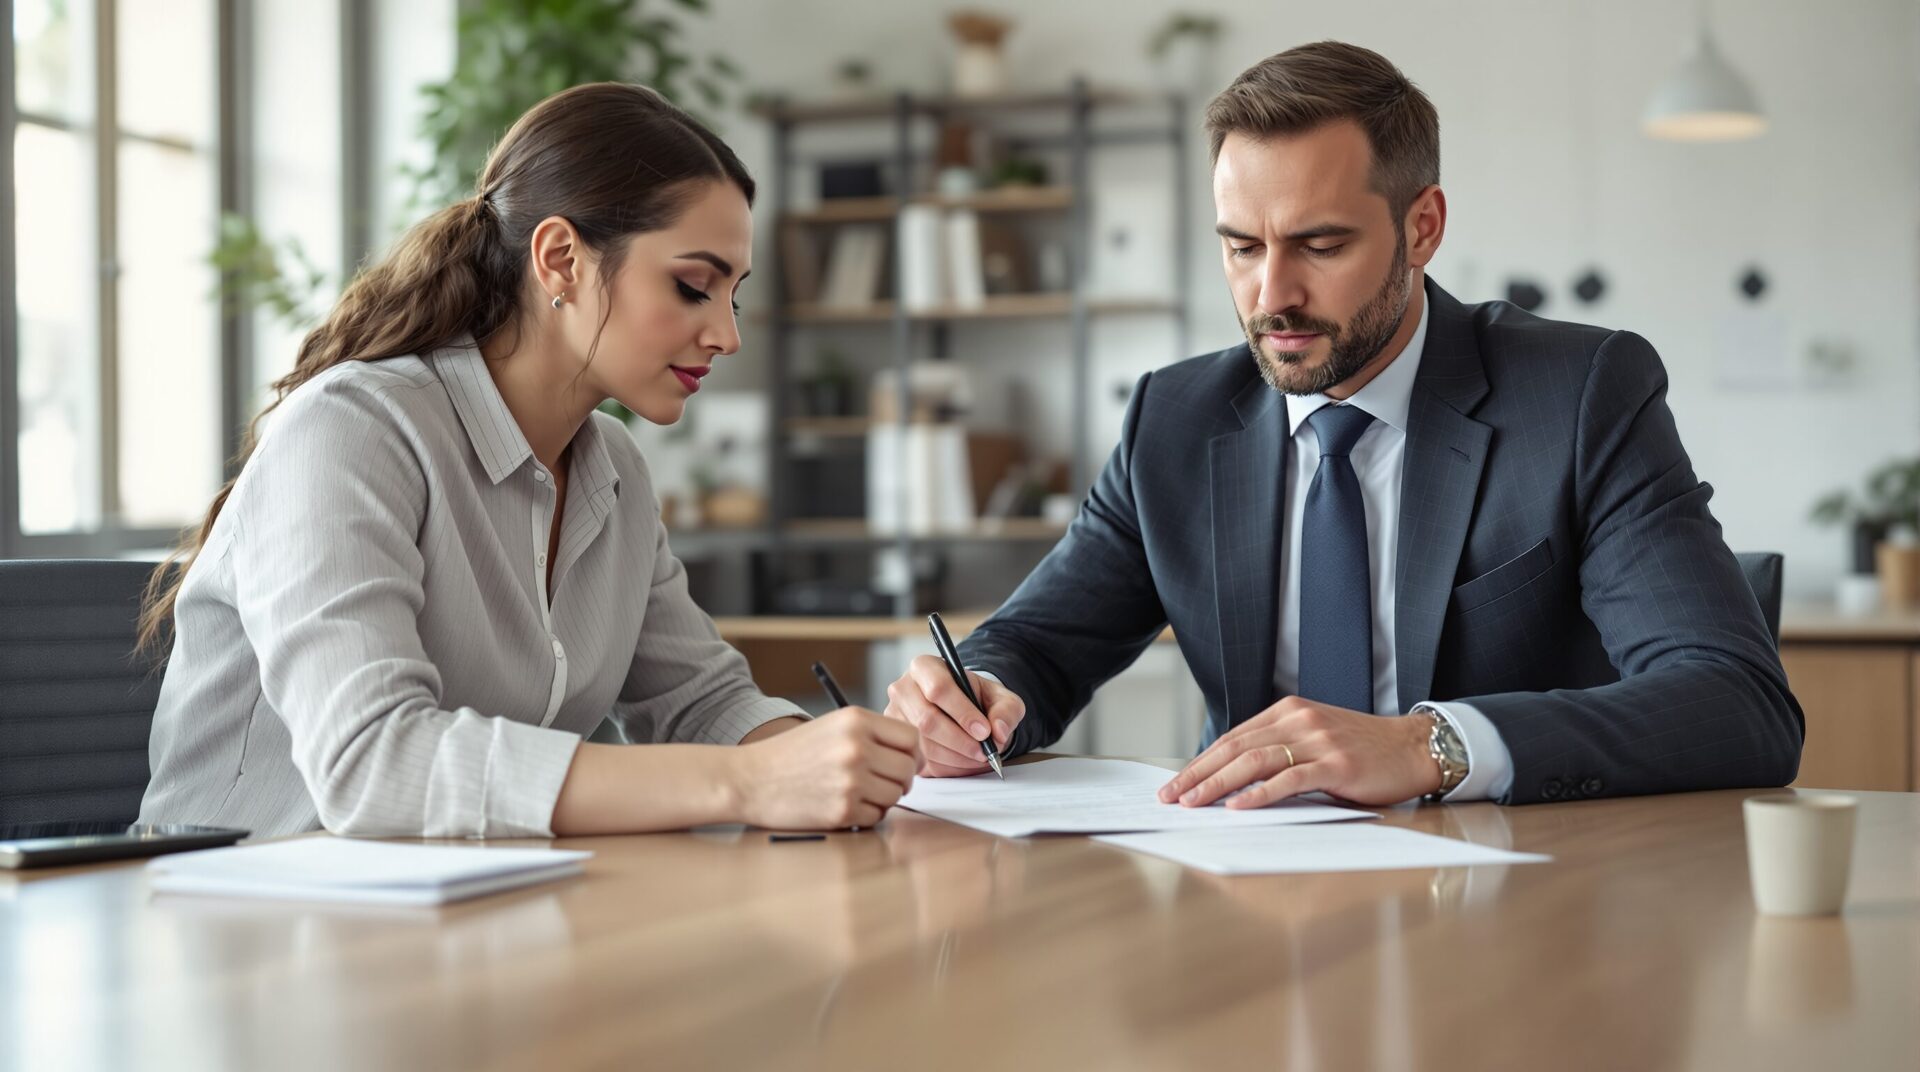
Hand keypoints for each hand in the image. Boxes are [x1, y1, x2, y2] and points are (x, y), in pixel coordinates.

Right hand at [730, 707, 920, 829]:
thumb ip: (871, 735)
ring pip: (895, 795)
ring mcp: (850, 780)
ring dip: (883, 798)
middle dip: (901, 779)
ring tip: (857, 793)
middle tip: (884, 782)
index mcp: (856, 721)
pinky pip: (877, 816)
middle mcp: (857, 748)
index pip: (911, 737)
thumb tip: (911, 755)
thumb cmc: (791, 755)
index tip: (906, 762)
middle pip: (908, 769)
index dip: (913, 753)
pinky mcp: (843, 810)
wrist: (751, 780)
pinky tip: (844, 805)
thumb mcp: (832, 726)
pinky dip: (866, 814)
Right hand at [883, 654, 1026, 777]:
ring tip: (978, 756)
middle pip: (927, 720)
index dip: (963, 713)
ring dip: (956, 757)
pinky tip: (962, 760)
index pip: (939, 688)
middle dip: (960, 741)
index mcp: (925, 667)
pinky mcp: (898, 742)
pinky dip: (947, 766)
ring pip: (924, 745)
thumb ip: (1006, 710)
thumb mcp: (1000, 697)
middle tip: (983, 751)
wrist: (961, 709)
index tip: (984, 731)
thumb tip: (999, 731)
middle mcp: (903, 690)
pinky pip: (921, 761)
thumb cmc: (976, 699)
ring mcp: (896, 717)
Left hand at [1158, 698, 1442, 808]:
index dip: (1199, 762)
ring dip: (1217, 785)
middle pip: (1235, 748)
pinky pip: (1290, 779)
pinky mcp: (1336, 764)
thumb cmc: (1362, 751)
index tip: (1175, 783)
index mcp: (1288, 712)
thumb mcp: (1315, 740)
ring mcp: (1318, 741)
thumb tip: (1231, 781)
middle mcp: (1299, 720)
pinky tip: (1238, 806)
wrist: (1413, 748)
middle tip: (1170, 797)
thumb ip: (1279, 751)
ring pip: (1255, 761)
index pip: (1232, 738)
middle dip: (1197, 774)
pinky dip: (1260, 793)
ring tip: (1192, 803)